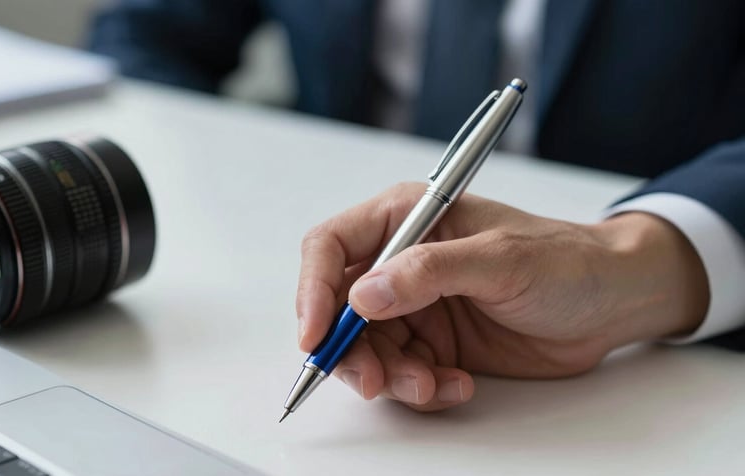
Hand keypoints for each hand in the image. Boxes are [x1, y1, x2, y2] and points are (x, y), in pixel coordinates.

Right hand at [295, 183, 707, 411]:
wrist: (609, 302)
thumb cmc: (565, 260)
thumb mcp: (501, 258)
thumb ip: (430, 271)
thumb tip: (364, 294)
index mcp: (407, 219)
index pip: (332, 248)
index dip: (313, 291)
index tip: (315, 336)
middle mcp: (402, 262)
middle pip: (339, 308)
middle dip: (350, 350)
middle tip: (375, 381)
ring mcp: (417, 306)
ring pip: (368, 350)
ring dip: (391, 377)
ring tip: (432, 384)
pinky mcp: (434, 343)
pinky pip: (402, 374)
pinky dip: (420, 389)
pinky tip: (456, 385)